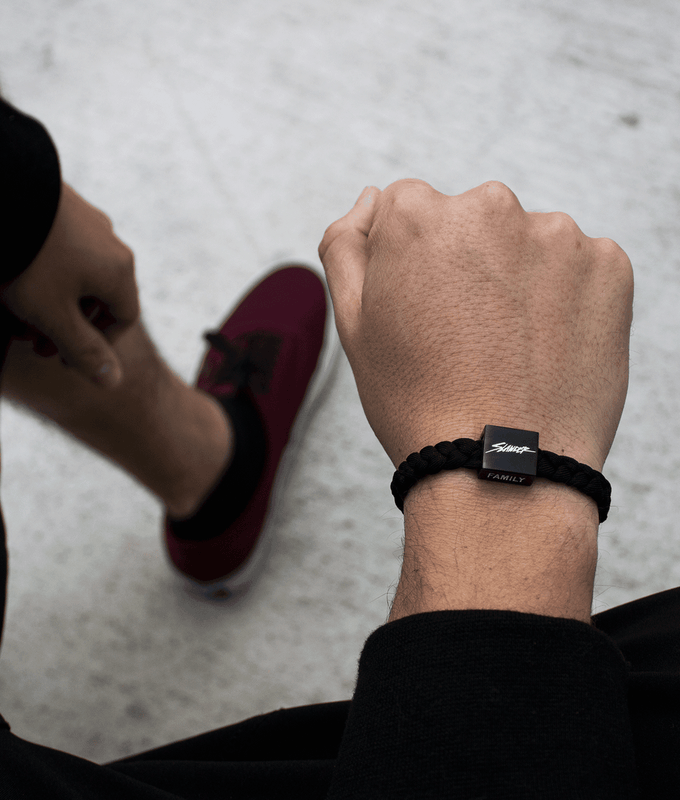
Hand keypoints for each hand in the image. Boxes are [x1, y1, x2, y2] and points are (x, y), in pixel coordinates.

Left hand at [0, 183, 139, 388]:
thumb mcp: (54, 316)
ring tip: (17, 308)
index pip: (125, 317)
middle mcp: (110, 241)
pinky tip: (12, 271)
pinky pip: (59, 245)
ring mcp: (85, 217)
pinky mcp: (58, 200)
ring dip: (53, 296)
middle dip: (69, 322)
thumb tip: (114, 382)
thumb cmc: (26, 259)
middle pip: (100, 294)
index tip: (63, 356)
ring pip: (77, 270)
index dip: (97, 344)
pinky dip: (43, 267)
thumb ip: (85, 351)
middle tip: (33, 339)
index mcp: (119, 270)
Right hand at [319, 180, 632, 471]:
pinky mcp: (606, 266)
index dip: (409, 263)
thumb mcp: (354, 325)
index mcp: (416, 217)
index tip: (422, 309)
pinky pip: (575, 267)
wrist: (499, 467)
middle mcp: (488, 208)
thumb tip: (368, 200)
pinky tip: (541, 346)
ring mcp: (556, 235)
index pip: (407, 209)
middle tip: (461, 334)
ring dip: (514, 278)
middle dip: (464, 262)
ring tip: (504, 347)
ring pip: (524, 244)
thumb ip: (346, 246)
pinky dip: (561, 297)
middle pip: (469, 220)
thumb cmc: (418, 401)